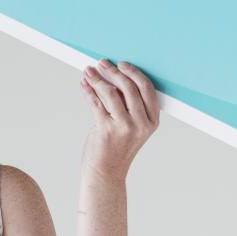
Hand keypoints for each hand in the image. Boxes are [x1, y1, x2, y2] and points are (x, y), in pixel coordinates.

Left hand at [80, 59, 160, 180]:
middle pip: (129, 88)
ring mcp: (124, 128)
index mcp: (152, 121)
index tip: (121, 64)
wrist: (107, 172)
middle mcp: (141, 124)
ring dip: (97, 79)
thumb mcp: (132, 126)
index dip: (134, 73)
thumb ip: (128, 105)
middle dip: (114, 72)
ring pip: (111, 93)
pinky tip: (84, 85)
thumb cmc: (118, 146)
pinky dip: (88, 91)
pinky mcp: (106, 130)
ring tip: (89, 71)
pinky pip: (96, 104)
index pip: (147, 88)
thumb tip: (113, 76)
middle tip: (102, 63)